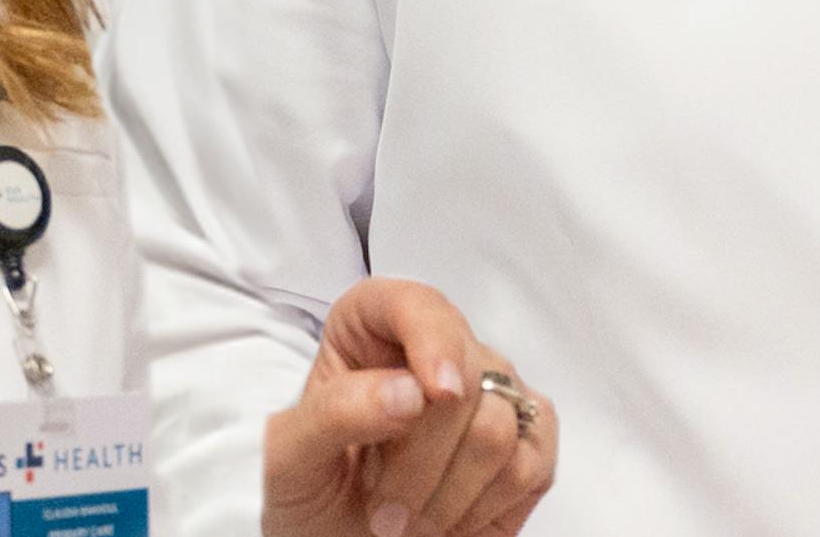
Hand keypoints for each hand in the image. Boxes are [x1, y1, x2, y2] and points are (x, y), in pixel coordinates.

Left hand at [263, 277, 558, 536]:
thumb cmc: (313, 495)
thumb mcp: (289, 458)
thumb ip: (334, 414)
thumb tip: (408, 392)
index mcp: (373, 329)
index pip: (416, 305)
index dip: (433, 341)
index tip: (433, 394)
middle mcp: (443, 348)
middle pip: (463, 381)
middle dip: (418, 464)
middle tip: (381, 510)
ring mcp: (495, 391)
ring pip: (497, 429)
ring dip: (444, 497)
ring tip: (406, 520)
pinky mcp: (530, 440)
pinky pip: (528, 467)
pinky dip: (481, 510)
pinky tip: (448, 518)